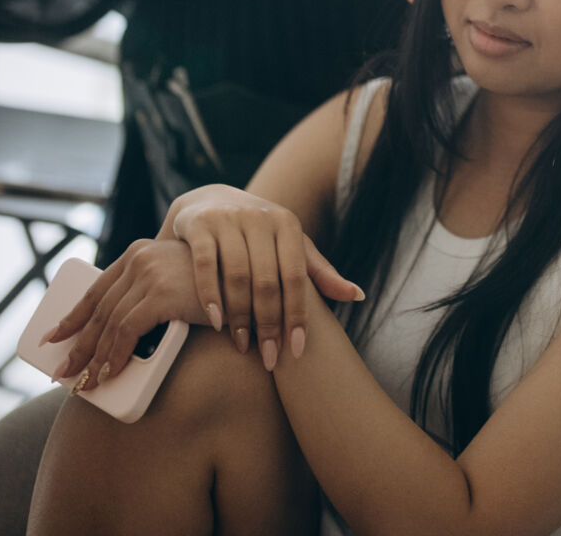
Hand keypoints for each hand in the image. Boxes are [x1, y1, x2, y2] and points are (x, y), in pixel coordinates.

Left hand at [43, 239, 211, 390]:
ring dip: (94, 358)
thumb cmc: (218, 290)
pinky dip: (114, 355)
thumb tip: (122, 332)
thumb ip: (152, 294)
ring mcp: (150, 273)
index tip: (53, 338)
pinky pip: (126, 331)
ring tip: (84, 383)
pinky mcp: (161, 293)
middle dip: (77, 345)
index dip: (73, 316)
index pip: (97, 289)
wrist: (252, 284)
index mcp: (140, 252)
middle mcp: (140, 257)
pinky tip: (108, 373)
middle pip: (99, 309)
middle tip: (63, 372)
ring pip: (109, 323)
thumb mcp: (177, 285)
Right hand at [166, 185, 363, 370]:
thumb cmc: (259, 235)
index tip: (297, 351)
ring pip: (237, 275)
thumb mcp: (291, 246)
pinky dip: (210, 295)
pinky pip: (205, 265)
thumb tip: (359, 296)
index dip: (298, 316)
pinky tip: (216, 322)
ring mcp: (228, 219)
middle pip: (267, 280)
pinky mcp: (200, 225)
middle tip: (269, 358)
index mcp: (288, 224)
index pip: (297, 277)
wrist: (209, 202)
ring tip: (241, 345)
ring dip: (240, 316)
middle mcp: (260, 218)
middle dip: (269, 324)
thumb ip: (320, 273)